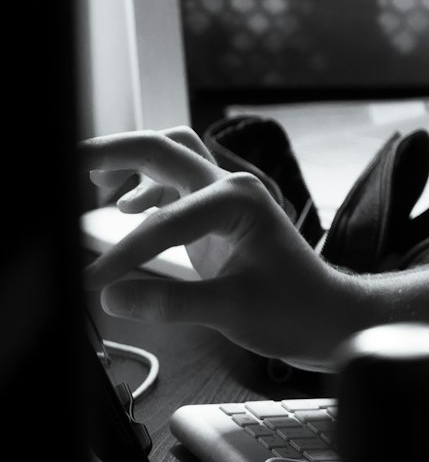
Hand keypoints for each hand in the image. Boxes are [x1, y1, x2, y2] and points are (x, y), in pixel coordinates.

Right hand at [82, 128, 365, 369]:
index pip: (163, 221)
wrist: (326, 314)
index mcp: (240, 201)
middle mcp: (233, 187)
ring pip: (171, 156)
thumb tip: (113, 296)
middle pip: (164, 147)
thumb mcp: (231, 311)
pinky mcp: (219, 212)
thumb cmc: (293, 310)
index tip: (90, 281)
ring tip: (88, 180)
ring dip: (130, 161)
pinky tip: (124, 208)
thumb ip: (171, 302)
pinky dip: (145, 185)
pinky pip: (176, 183)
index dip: (122, 253)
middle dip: (114, 151)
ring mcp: (227, 196)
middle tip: (68, 159)